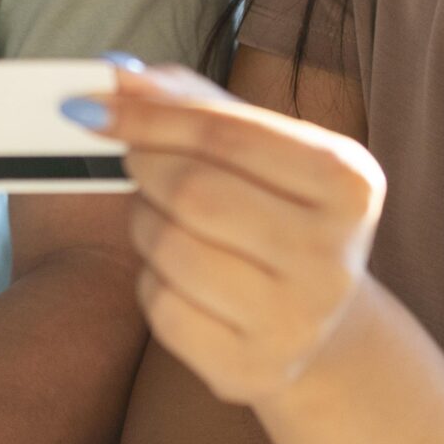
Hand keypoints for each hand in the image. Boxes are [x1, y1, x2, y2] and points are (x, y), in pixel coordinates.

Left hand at [67, 64, 385, 409]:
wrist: (319, 326)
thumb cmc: (277, 214)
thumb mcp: (264, 150)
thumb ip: (198, 104)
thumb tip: (120, 75)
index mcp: (348, 181)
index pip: (228, 133)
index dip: (152, 114)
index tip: (95, 103)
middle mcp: (332, 255)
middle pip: (195, 191)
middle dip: (146, 166)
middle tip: (132, 158)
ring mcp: (296, 320)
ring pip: (171, 248)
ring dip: (143, 222)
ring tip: (159, 216)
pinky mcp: (251, 369)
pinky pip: (161, 307)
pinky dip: (150, 280)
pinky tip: (175, 274)